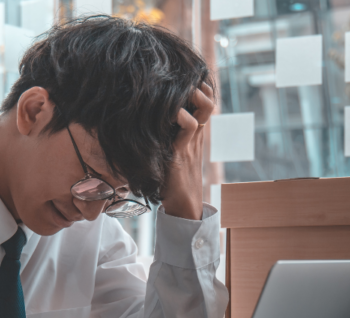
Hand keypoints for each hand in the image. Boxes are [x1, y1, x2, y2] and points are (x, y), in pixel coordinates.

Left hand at [159, 82, 215, 220]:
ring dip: (189, 94)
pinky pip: (189, 124)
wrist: (182, 203)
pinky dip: (177, 113)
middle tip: (175, 83)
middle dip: (195, 84)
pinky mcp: (183, 150)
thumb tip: (141, 119)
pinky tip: (163, 113)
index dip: (196, 86)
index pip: (205, 100)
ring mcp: (192, 140)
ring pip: (203, 105)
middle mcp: (196, 133)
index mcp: (194, 133)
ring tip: (173, 94)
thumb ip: (163, 135)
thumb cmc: (171, 179)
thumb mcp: (168, 150)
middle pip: (208, 97)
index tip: (177, 81)